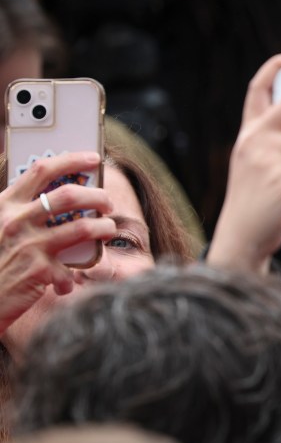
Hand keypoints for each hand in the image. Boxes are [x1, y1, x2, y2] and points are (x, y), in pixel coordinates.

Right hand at [0, 150, 115, 333]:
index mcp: (4, 204)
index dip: (70, 160)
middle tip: (107, 203)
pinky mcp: (39, 270)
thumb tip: (58, 199)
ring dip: (103, 227)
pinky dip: (72, 276)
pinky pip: (71, 268)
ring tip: (108, 229)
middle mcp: (15, 220)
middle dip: (97, 196)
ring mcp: (28, 244)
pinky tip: (66, 283)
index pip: (40, 170)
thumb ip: (21, 213)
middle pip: (69, 195)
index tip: (92, 159)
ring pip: (82, 227)